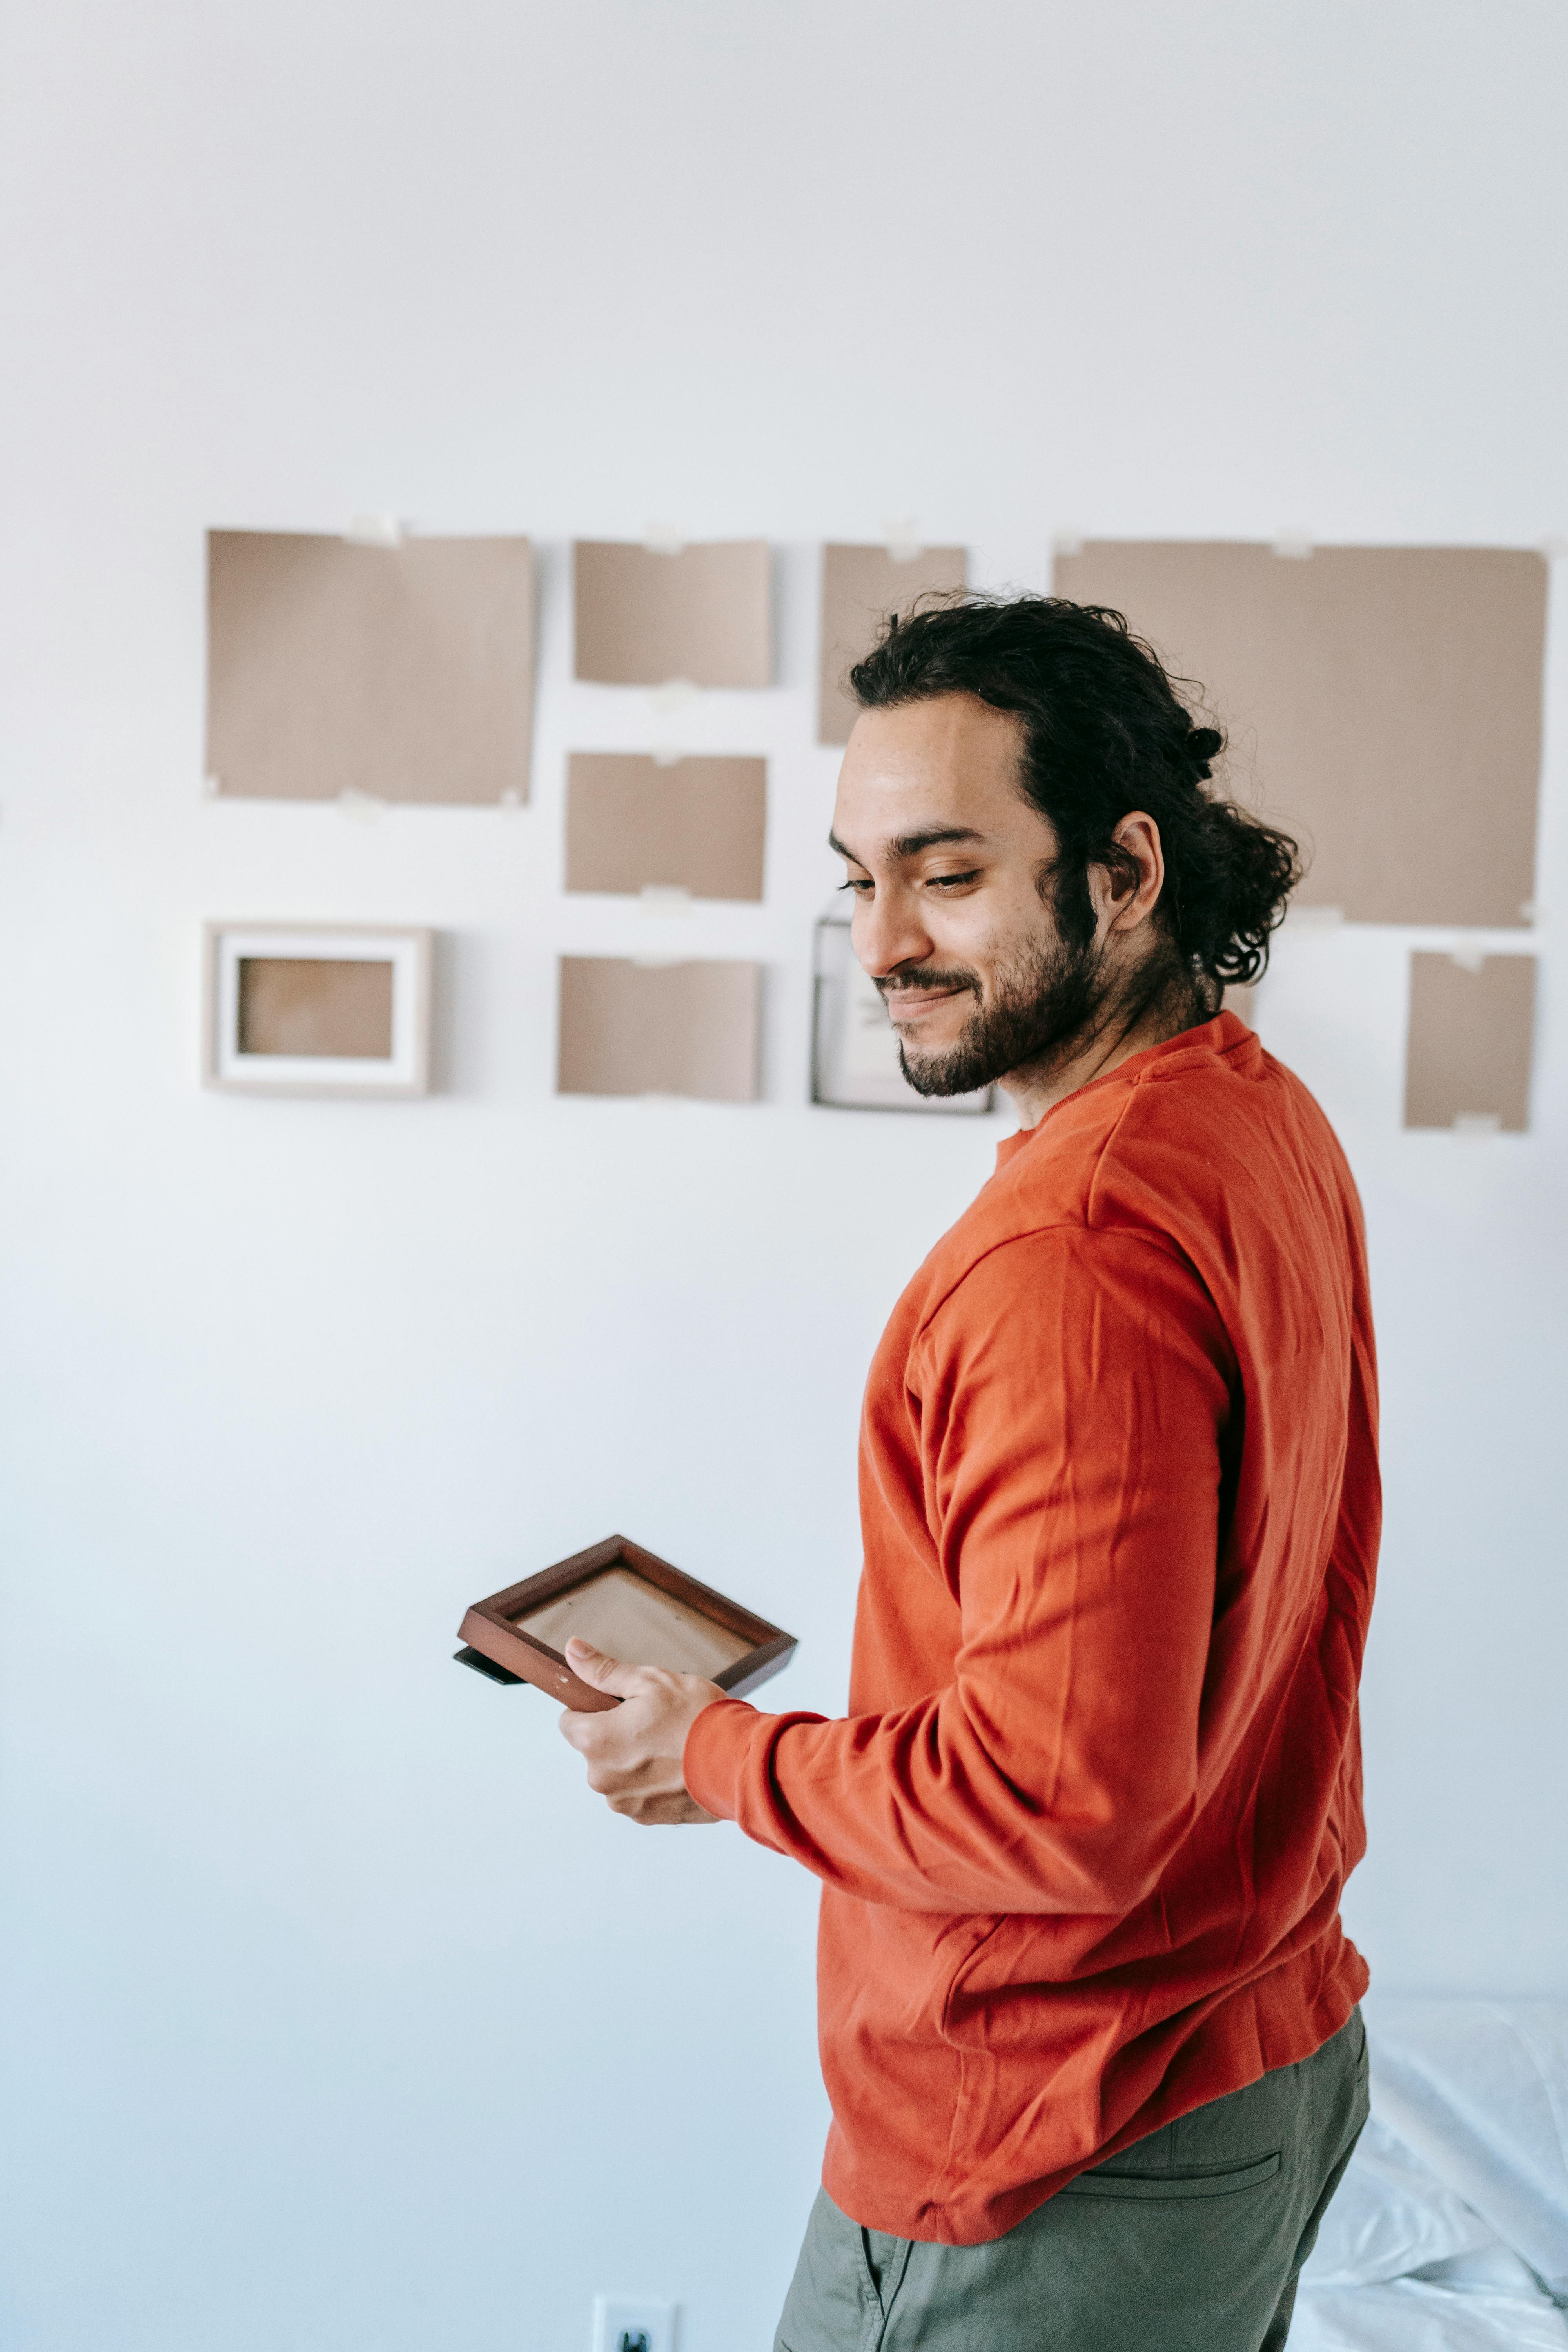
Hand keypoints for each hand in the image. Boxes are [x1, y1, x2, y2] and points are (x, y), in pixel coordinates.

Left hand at [556, 1638, 723, 1824]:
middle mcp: (602, 1778)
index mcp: (595, 1741)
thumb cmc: (697, 1718)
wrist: (741, 1762)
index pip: (569, 1722)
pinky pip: (639, 1793)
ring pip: (619, 1772)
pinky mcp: (647, 1817)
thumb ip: (605, 1671)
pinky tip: (679, 1765)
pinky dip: (654, 1781)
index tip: (618, 1705)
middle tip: (655, 1721)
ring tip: (672, 1744)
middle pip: (596, 1748)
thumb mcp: (650, 1681)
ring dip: (636, 1759)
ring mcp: (625, 1802)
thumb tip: (573, 1651)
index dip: (592, 1709)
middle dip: (618, 1734)